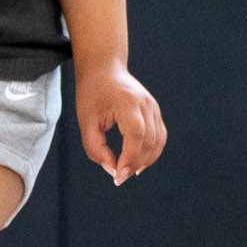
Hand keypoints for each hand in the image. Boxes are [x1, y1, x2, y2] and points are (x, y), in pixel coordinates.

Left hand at [74, 59, 166, 184]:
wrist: (104, 68)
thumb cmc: (92, 93)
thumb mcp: (86, 121)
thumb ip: (96, 147)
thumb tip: (112, 169)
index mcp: (128, 103)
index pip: (137, 136)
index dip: (130, 158)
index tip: (118, 175)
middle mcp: (146, 105)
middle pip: (150, 141)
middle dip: (136, 163)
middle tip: (120, 178)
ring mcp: (154, 107)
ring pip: (158, 141)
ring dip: (146, 160)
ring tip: (130, 171)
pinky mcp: (155, 111)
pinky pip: (159, 136)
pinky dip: (151, 151)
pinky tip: (138, 161)